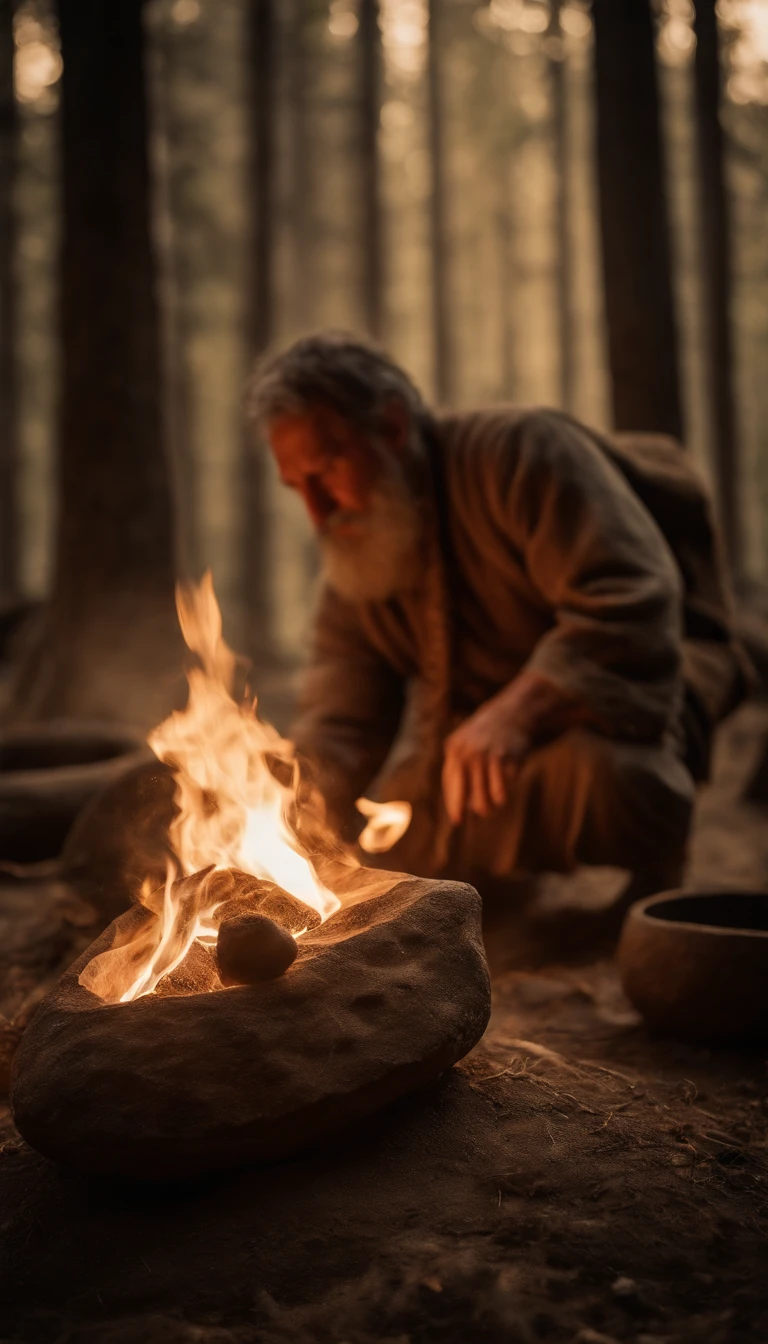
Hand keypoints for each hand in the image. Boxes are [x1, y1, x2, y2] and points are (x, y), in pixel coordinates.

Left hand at [441, 696, 531, 825]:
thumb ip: (459, 768)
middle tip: (481, 815)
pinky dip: (504, 791)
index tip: (458, 821)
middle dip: (474, 809)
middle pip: (467, 795)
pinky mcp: (506, 759)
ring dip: (492, 806)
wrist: (513, 712)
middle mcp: (468, 753)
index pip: (451, 785)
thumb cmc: (486, 735)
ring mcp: (487, 755)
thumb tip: (461, 804)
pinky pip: (503, 789)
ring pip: (488, 798)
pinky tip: (507, 782)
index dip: (454, 804)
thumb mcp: (465, 744)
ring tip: (495, 804)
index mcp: (454, 749)